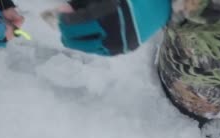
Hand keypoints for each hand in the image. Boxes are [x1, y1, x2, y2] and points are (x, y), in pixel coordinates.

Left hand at [57, 0, 171, 55]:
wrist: (159, 3)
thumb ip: (81, 2)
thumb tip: (64, 11)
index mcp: (104, 16)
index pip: (72, 23)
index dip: (62, 18)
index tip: (60, 12)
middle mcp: (109, 34)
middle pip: (75, 39)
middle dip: (66, 31)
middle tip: (65, 23)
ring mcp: (116, 45)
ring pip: (85, 48)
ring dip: (78, 39)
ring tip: (76, 30)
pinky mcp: (122, 51)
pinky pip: (99, 50)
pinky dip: (91, 43)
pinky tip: (91, 35)